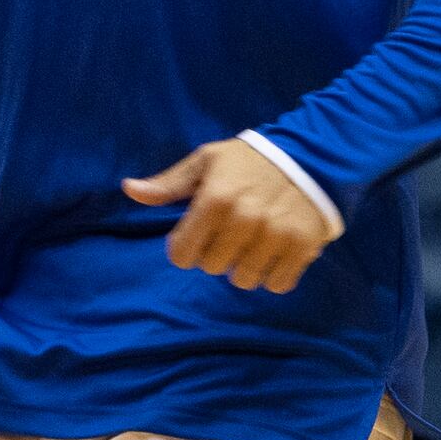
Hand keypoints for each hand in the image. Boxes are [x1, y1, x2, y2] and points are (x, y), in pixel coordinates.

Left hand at [123, 138, 333, 293]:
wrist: (310, 156)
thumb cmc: (248, 161)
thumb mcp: (205, 162)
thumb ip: (168, 184)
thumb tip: (130, 190)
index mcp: (215, 199)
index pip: (181, 255)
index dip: (184, 248)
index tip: (195, 235)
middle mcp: (244, 220)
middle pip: (212, 268)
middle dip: (215, 254)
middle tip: (228, 234)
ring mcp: (275, 236)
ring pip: (243, 280)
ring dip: (243, 266)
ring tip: (251, 243)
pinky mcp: (301, 248)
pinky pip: (277, 284)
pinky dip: (272, 274)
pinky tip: (272, 252)